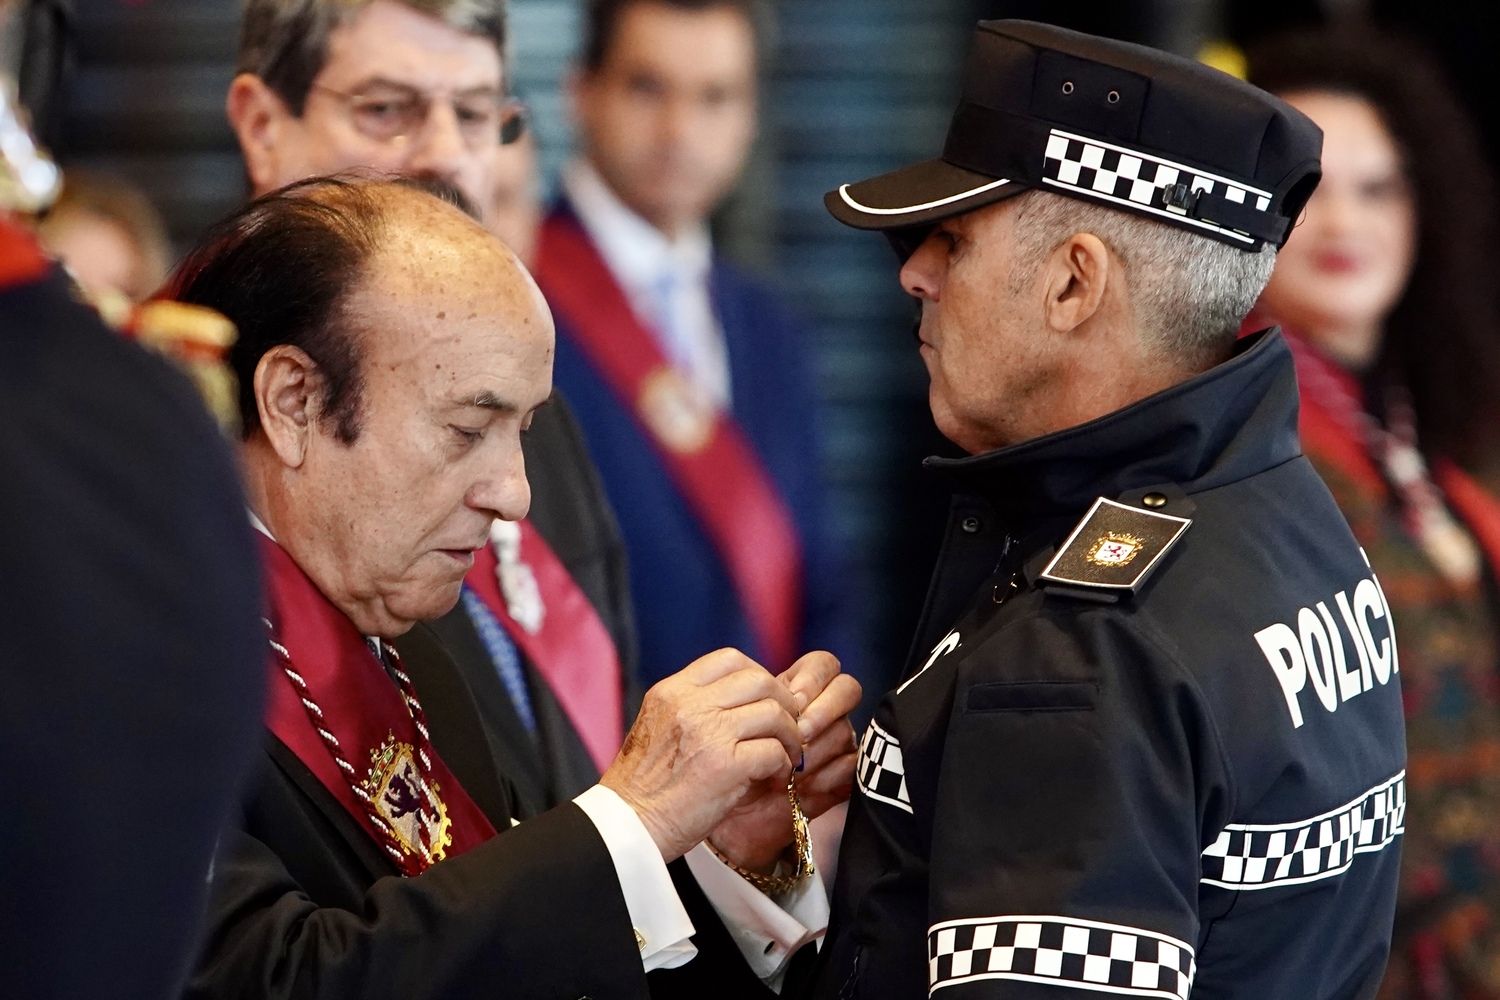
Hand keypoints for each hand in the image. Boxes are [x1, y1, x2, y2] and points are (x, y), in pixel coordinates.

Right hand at [600, 648, 801, 861]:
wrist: (626, 826)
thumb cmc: (645, 784)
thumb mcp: (659, 726)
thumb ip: (693, 706)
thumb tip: (743, 699)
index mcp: (672, 691)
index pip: (730, 659)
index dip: (758, 675)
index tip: (766, 700)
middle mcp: (689, 705)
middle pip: (759, 680)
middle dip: (784, 702)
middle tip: (788, 727)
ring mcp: (709, 734)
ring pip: (774, 713)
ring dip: (790, 735)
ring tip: (788, 755)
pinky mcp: (726, 767)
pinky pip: (774, 751)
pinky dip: (783, 764)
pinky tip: (776, 777)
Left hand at [708, 651, 860, 872]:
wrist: (726, 823)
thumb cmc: (719, 770)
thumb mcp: (721, 727)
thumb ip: (741, 699)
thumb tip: (758, 684)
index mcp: (792, 695)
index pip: (822, 665)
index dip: (813, 676)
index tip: (791, 698)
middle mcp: (817, 715)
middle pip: (847, 689)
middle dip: (824, 708)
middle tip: (799, 731)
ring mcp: (830, 747)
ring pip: (845, 730)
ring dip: (817, 749)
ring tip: (788, 771)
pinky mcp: (838, 780)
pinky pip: (851, 766)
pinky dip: (827, 775)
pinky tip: (802, 787)